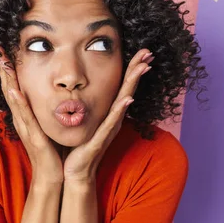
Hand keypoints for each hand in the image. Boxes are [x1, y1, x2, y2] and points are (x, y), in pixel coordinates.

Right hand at [0, 46, 64, 185]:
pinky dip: (18, 103)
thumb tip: (53, 94)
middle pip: (9, 89)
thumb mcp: (48, 125)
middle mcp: (22, 119)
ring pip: (14, 99)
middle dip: (2, 68)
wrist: (53, 176)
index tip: (3, 50)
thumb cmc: (53, 152)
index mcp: (26, 116)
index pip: (15, 87)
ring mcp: (25, 128)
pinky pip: (25, 118)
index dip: (8, 69)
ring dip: (7, 80)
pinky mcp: (33, 138)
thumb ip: (46, 110)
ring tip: (2, 62)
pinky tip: (14, 91)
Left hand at [63, 49, 154, 183]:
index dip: (131, 68)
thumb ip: (81, 103)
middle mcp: (113, 119)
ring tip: (143, 67)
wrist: (75, 172)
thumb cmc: (78, 146)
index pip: (122, 86)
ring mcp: (109, 128)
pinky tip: (126, 99)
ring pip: (123, 101)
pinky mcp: (101, 139)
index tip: (141, 51)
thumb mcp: (81, 119)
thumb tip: (76, 85)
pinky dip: (120, 110)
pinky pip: (112, 122)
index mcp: (108, 113)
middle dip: (138, 69)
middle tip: (148, 51)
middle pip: (128, 89)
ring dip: (133, 84)